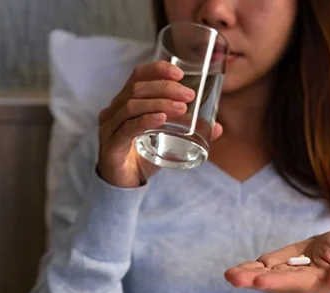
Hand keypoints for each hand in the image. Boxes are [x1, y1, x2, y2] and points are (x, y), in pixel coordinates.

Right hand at [96, 60, 223, 187]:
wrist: (123, 185)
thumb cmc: (143, 157)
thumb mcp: (168, 141)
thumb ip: (191, 133)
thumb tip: (219, 128)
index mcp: (125, 102)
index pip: (138, 76)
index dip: (158, 70)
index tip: (180, 74)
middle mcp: (114, 110)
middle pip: (137, 88)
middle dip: (166, 88)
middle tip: (190, 95)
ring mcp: (110, 127)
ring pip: (132, 106)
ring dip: (159, 103)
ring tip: (182, 108)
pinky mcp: (111, 145)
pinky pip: (127, 128)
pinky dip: (146, 121)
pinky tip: (161, 119)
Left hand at [224, 230, 329, 292]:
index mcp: (318, 284)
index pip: (296, 284)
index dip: (278, 282)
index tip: (261, 280)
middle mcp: (299, 285)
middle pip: (274, 284)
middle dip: (254, 281)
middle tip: (234, 278)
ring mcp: (287, 276)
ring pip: (264, 277)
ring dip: (246, 276)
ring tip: (230, 275)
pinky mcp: (279, 266)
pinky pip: (262, 268)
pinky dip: (248, 268)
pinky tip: (234, 271)